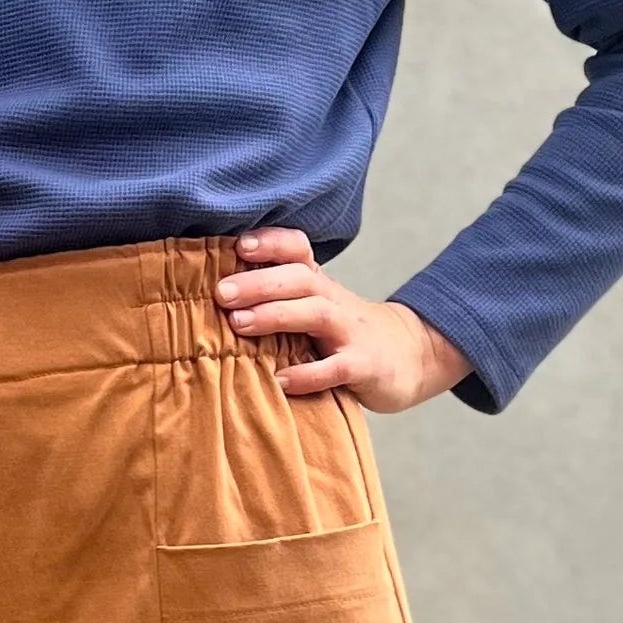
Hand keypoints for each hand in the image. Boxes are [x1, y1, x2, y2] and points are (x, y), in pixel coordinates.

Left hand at [214, 228, 474, 414]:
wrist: (412, 355)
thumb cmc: (344, 331)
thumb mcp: (315, 306)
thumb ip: (276, 299)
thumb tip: (209, 297)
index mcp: (318, 284)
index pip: (298, 248)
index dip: (271, 242)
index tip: (239, 245)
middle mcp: (334, 300)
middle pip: (299, 278)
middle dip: (258, 282)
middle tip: (221, 293)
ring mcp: (352, 332)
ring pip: (315, 314)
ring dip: (275, 315)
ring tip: (239, 324)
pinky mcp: (365, 367)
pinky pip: (337, 368)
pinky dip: (308, 374)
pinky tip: (280, 380)